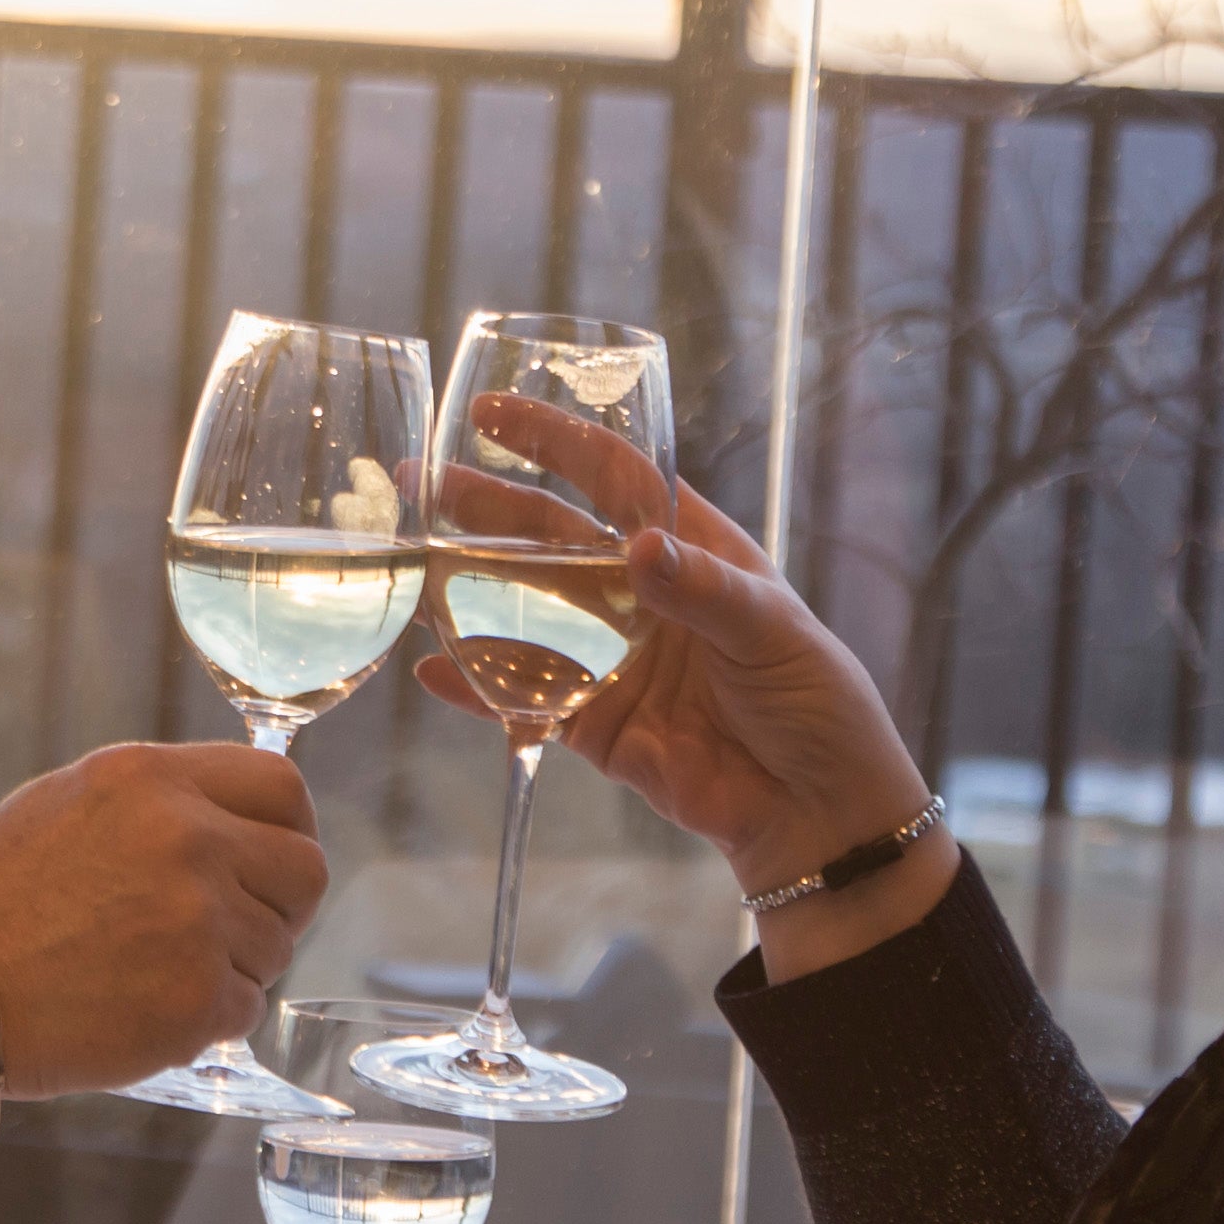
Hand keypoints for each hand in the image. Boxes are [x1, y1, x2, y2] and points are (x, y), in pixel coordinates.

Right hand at [0, 742, 326, 1095]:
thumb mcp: (64, 805)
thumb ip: (156, 803)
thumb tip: (230, 819)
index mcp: (151, 780)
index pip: (282, 786)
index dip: (287, 828)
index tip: (267, 859)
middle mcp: (187, 839)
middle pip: (306, 869)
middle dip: (279, 905)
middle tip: (231, 931)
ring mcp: (197, 921)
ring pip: (276, 948)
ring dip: (233, 968)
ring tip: (153, 973)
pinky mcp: (194, 999)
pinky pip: (244, 1011)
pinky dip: (205, 1021)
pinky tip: (141, 1011)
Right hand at [418, 395, 953, 980]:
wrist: (816, 812)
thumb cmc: (816, 703)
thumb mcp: (775, 632)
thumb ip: (703, 592)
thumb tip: (641, 547)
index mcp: (691, 549)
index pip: (612, 477)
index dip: (553, 440)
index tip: (491, 412)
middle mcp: (639, 593)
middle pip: (548, 537)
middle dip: (483, 508)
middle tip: (418, 483)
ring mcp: (611, 658)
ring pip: (522, 611)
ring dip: (465, 588)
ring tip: (407, 566)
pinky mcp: (593, 723)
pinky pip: (522, 698)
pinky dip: (477, 687)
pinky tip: (431, 666)